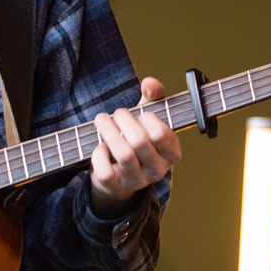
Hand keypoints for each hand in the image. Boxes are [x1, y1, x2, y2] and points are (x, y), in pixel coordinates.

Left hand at [87, 76, 181, 217]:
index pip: (161, 134)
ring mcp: (136, 181)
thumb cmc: (137, 138)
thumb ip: (152, 97)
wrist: (120, 174)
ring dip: (109, 131)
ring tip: (101, 120)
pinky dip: (98, 154)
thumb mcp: (147, 118)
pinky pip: (105, 171)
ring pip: (124, 155)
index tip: (139, 114)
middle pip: (140, 141)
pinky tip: (99, 146)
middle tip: (117, 113)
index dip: (147, 118)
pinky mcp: (115, 187)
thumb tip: (150, 82)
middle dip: (123, 120)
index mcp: (171, 153)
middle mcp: (158, 170)